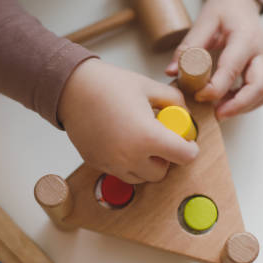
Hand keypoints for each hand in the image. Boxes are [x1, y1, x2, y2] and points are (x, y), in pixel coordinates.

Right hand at [58, 59, 198, 183]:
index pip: (184, 157)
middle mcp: (130, 157)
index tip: (187, 142)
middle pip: (161, 173)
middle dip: (166, 159)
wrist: (72, 88)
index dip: (190, 149)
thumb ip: (174, 101)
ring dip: (146, 164)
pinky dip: (127, 163)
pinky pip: (120, 172)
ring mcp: (112, 164)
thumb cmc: (109, 85)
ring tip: (141, 142)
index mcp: (148, 137)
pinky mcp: (97, 164)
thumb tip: (185, 114)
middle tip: (162, 141)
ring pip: (141, 177)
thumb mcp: (149, 87)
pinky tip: (123, 141)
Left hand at [166, 0, 262, 120]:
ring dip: (243, 107)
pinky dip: (244, 103)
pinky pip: (259, 93)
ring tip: (219, 111)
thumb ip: (189, 47)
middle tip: (217, 115)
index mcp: (246, 38)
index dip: (216, 88)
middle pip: (259, 87)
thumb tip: (172, 72)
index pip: (233, 69)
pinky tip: (226, 103)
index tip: (199, 95)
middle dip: (238, 106)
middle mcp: (261, 53)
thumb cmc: (224, 10)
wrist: (241, 3)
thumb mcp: (204, 21)